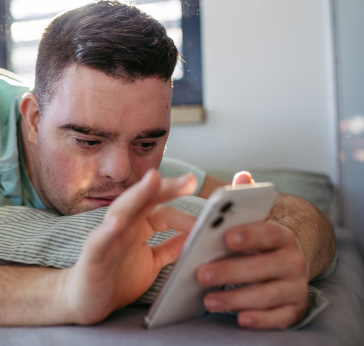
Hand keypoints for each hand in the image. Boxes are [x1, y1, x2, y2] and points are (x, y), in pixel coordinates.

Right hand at [59, 169, 197, 324]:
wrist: (86, 302)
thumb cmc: (117, 279)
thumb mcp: (152, 262)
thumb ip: (171, 248)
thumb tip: (196, 236)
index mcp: (137, 227)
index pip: (162, 210)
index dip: (184, 212)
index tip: (208, 216)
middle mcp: (123, 226)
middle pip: (144, 200)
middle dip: (165, 188)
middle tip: (188, 180)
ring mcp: (106, 238)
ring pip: (122, 210)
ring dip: (137, 195)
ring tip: (153, 181)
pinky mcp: (92, 256)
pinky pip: (99, 241)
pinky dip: (107, 231)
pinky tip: (117, 223)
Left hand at [196, 171, 308, 328]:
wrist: (289, 269)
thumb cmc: (260, 244)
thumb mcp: (254, 222)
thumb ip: (245, 201)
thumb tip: (242, 175)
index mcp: (282, 235)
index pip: (267, 233)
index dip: (248, 235)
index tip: (226, 237)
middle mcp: (293, 261)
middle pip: (262, 267)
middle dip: (229, 271)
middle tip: (200, 274)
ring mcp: (295, 287)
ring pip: (265, 295)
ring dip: (236, 298)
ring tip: (208, 300)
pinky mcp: (294, 310)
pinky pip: (278, 318)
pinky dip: (260, 319)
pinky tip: (240, 318)